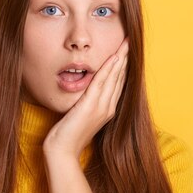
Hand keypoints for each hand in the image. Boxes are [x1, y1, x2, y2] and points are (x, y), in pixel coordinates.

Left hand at [43, 37, 128, 159]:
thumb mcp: (80, 115)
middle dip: (125, 58)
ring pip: (114, 77)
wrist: (63, 151)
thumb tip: (86, 91)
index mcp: (107, 110)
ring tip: (126, 43)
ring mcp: (101, 107)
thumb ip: (86, 103)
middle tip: (130, 41)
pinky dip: (108, 69)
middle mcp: (108, 108)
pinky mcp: (91, 107)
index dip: (123, 66)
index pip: (118, 83)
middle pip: (120, 78)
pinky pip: (102, 83)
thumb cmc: (67, 135)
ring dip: (120, 59)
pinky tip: (113, 57)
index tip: (126, 51)